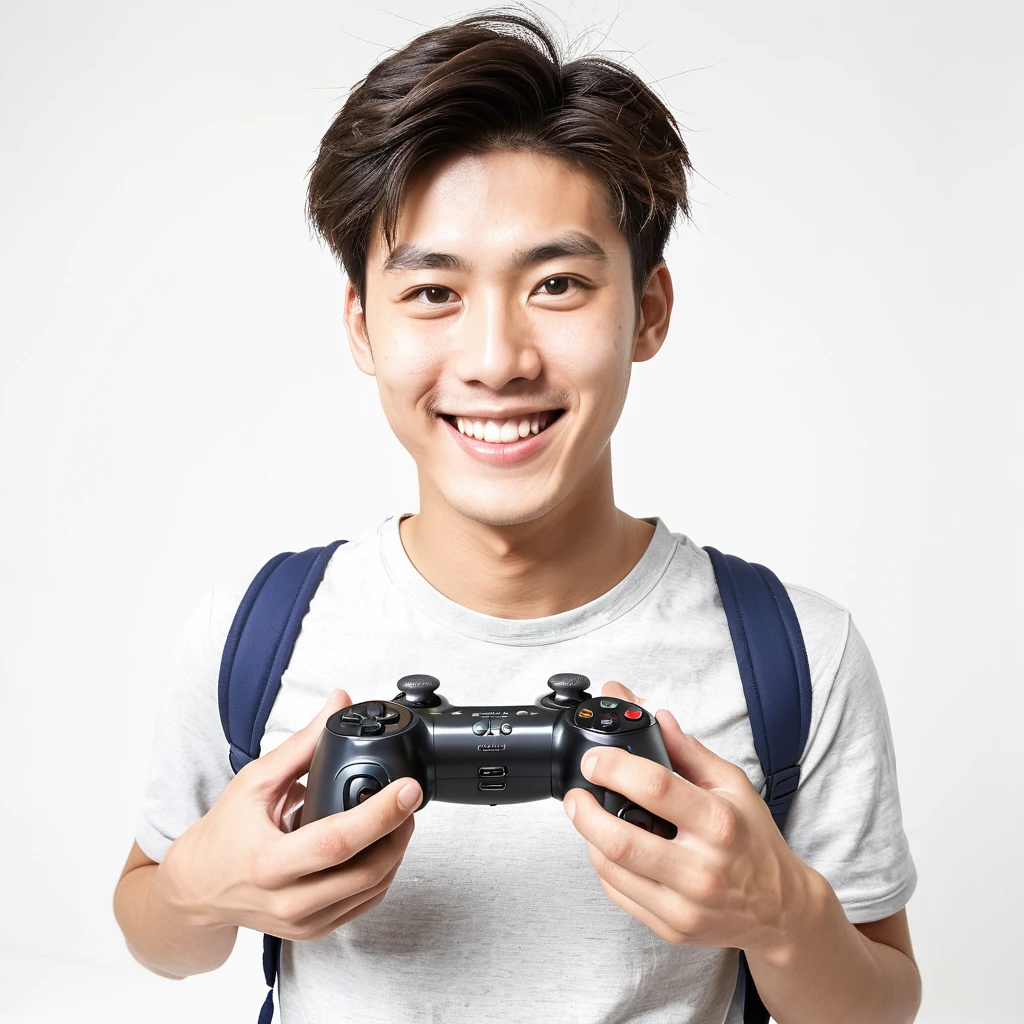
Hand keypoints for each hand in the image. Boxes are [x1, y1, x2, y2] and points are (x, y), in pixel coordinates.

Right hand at [155, 688, 422, 941]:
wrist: (197, 889)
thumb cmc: (223, 834)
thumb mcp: (255, 782)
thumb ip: (302, 744)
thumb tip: (338, 703)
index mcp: (268, 862)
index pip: (337, 842)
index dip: (379, 814)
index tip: (407, 789)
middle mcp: (287, 900)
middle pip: (365, 871)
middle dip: (399, 831)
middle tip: (408, 799)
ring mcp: (303, 921)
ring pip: (372, 889)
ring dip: (396, 850)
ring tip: (398, 817)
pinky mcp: (314, 930)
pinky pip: (365, 903)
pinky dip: (383, 872)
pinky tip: (382, 845)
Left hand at [563, 681, 812, 957]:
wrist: (781, 910)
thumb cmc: (754, 841)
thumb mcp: (733, 785)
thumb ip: (689, 750)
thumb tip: (656, 716)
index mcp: (719, 823)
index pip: (655, 788)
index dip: (614, 768)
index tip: (594, 760)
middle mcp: (702, 868)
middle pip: (621, 839)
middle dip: (585, 811)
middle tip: (577, 794)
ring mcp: (685, 905)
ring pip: (612, 869)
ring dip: (588, 838)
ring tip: (590, 817)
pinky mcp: (672, 927)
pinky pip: (619, 894)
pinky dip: (604, 866)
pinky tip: (609, 848)